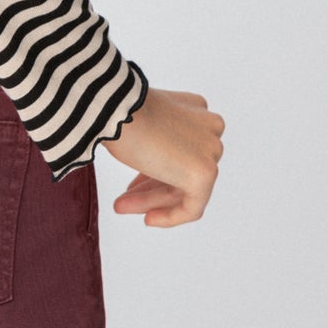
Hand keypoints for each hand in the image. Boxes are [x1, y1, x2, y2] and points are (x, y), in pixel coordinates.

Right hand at [100, 88, 224, 227]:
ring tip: (121, 207)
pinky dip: (171, 216)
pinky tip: (149, 219)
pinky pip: (192, 206)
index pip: (179, 148)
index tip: (132, 183)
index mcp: (196, 108)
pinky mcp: (205, 173)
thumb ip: (156, 137)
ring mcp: (210, 150)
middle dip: (150, 186)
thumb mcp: (142, 121)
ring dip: (151, 200)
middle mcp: (210, 127)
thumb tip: (148, 158)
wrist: (117, 109)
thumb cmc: (120, 110)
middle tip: (124, 199)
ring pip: (184, 187)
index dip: (153, 168)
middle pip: (181, 168)